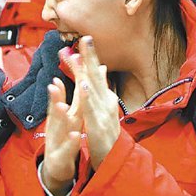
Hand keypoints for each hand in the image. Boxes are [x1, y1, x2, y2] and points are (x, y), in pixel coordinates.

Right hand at [42, 76, 81, 195]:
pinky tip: (75, 135)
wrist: (56, 166)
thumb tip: (58, 78)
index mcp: (62, 115)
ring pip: (59, 128)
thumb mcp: (65, 117)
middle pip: (57, 109)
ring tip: (61, 105)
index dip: (69, 81)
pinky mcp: (59, 157)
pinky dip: (70, 142)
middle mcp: (57, 126)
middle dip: (56, 96)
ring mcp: (56, 141)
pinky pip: (66, 149)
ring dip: (59, 116)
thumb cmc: (62, 137)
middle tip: (55, 82)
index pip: (65, 95)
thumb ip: (62, 99)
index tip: (71, 61)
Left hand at [75, 36, 120, 170]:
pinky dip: (88, 98)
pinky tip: (83, 86)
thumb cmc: (106, 130)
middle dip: (91, 58)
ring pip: (94, 91)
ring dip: (87, 74)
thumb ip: (101, 86)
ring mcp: (104, 113)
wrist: (114, 158)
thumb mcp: (104, 105)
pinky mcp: (99, 126)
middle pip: (96, 77)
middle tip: (85, 39)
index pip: (96, 72)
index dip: (91, 56)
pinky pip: (91, 110)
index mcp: (105, 96)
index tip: (85, 38)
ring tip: (81, 59)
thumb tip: (101, 66)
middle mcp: (106, 102)